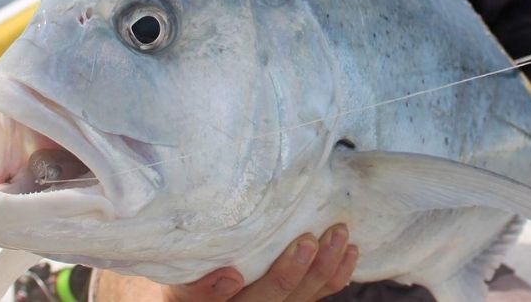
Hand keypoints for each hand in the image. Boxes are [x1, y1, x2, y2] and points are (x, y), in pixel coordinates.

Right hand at [158, 224, 358, 301]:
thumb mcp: (180, 270)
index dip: (216, 292)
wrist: (205, 285)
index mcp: (204, 301)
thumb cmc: (189, 267)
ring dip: (322, 269)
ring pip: (298, 298)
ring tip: (338, 235)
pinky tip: (350, 252)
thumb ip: (193, 271)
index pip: (204, 300)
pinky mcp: (290, 298)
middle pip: (265, 301)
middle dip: (289, 274)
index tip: (230, 275)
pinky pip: (316, 294)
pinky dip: (336, 275)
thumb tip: (228, 274)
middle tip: (306, 241)